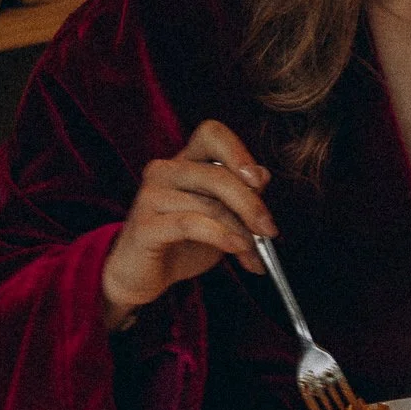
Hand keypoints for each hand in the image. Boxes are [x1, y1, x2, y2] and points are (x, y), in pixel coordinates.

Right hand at [101, 120, 275, 327]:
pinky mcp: (145, 225)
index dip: (238, 151)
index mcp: (184, 162)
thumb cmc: (181, 244)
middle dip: (251, 205)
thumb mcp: (218, 219)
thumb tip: (263, 175)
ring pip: (210, 204)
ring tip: (253, 253)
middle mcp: (164, 171)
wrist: (141, 276)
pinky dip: (222, 237)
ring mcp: (151, 195)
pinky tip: (237, 248)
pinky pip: (191, 224)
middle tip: (269, 230)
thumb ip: (238, 196)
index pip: (211, 133)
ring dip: (241, 232)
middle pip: (218, 174)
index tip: (258, 182)